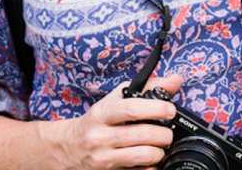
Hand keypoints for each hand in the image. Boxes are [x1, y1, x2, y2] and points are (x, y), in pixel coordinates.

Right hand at [46, 74, 183, 169]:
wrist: (67, 148)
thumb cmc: (96, 121)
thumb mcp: (113, 100)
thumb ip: (146, 88)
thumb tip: (175, 80)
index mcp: (102, 114)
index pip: (131, 109)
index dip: (156, 109)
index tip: (170, 110)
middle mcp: (101, 137)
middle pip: (143, 134)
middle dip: (164, 133)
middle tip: (167, 132)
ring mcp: (104, 159)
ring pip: (144, 155)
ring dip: (160, 151)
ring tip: (159, 146)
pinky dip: (151, 166)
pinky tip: (149, 159)